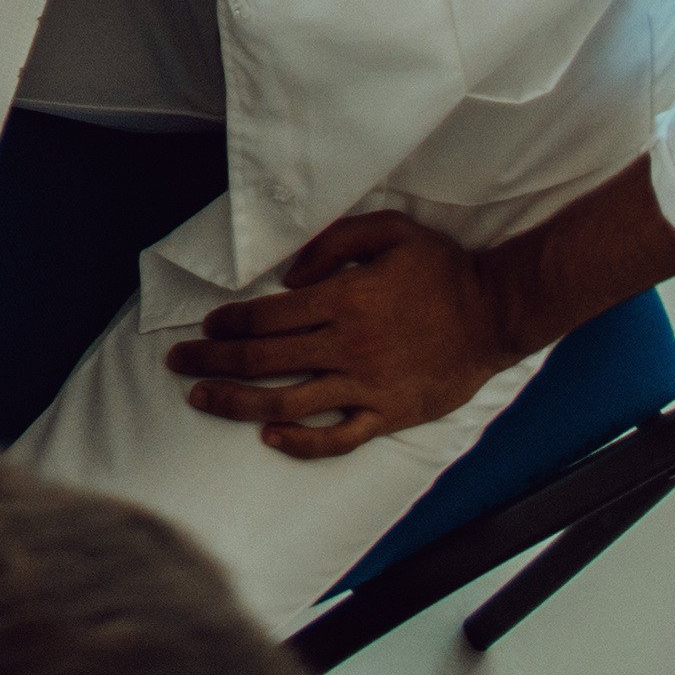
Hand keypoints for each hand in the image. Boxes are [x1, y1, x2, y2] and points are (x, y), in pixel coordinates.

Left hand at [165, 212, 529, 457]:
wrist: (497, 313)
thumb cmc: (441, 268)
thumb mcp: (388, 231)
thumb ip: (332, 243)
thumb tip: (287, 275)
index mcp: (343, 301)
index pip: (266, 318)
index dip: (228, 324)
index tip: (205, 326)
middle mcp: (348, 347)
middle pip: (263, 360)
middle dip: (212, 361)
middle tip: (176, 363)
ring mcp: (368, 386)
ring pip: (289, 402)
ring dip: (238, 403)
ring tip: (201, 399)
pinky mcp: (390, 415)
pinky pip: (339, 438)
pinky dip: (302, 444)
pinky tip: (271, 440)